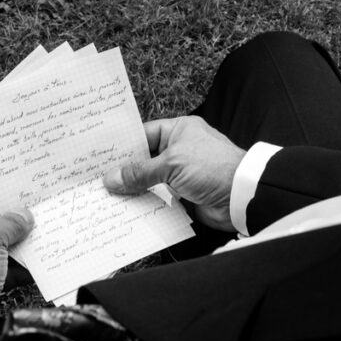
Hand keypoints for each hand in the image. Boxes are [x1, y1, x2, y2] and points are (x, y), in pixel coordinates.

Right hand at [103, 116, 244, 231]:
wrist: (242, 197)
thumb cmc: (214, 168)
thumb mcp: (172, 164)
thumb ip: (140, 172)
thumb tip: (113, 177)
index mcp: (180, 131)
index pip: (144, 134)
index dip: (124, 145)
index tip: (101, 155)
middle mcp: (180, 150)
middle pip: (145, 160)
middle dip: (125, 170)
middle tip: (98, 178)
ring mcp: (183, 174)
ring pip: (151, 181)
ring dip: (134, 190)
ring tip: (107, 196)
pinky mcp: (185, 196)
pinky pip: (159, 199)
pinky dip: (146, 204)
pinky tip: (127, 209)